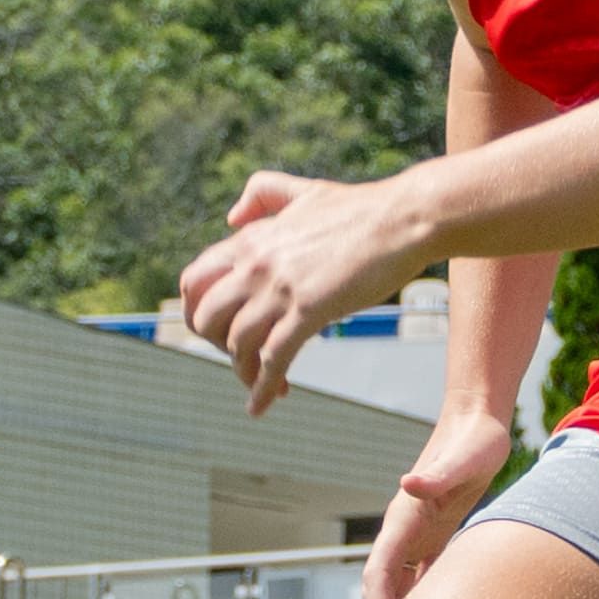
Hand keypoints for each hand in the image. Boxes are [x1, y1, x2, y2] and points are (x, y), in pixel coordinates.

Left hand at [175, 170, 436, 413]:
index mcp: (250, 239)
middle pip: (205, 318)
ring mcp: (280, 288)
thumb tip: (230, 218)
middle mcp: (255, 264)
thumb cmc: (361, 208)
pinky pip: (273, 359)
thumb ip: (262, 194)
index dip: (198, 312)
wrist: (404, 219)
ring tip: (260, 385)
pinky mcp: (309, 310)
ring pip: (237, 344)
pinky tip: (261, 407)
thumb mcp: (303, 191)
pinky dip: (263, 389)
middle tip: (240, 356)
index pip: (194, 281)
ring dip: (244, 372)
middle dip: (216, 345)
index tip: (215, 331)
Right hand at [361, 407, 516, 598]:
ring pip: (400, 586)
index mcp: (404, 520)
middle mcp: (405, 531)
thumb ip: (437, 476)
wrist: (479, 422)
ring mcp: (418, 534)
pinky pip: (422, 576)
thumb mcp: (464, 460)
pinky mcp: (436, 535)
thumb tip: (405, 484)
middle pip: (383, 587)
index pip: (378, 573)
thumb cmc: (475, 440)